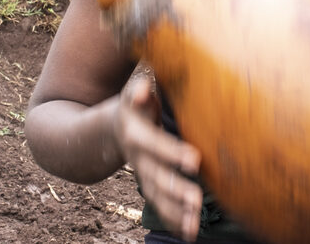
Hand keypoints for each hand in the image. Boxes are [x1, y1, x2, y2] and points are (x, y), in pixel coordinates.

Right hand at [114, 76, 202, 240]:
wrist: (114, 124)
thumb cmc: (136, 97)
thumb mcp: (135, 84)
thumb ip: (141, 81)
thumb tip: (141, 90)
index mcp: (134, 131)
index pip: (153, 144)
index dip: (171, 152)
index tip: (194, 160)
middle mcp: (136, 156)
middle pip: (154, 176)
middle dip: (174, 189)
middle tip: (196, 200)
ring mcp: (142, 173)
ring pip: (156, 195)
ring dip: (174, 210)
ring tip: (194, 224)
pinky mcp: (150, 184)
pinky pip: (160, 205)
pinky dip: (175, 220)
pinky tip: (190, 233)